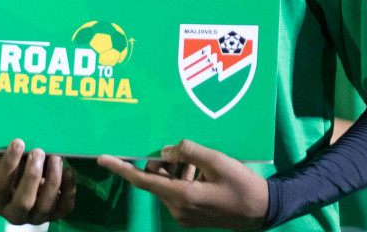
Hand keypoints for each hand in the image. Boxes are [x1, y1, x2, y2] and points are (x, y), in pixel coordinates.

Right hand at [0, 139, 75, 222]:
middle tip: (38, 151)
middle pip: (23, 201)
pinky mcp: (55, 216)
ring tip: (56, 158)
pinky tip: (69, 171)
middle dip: (31, 176)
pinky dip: (68, 190)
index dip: (8, 164)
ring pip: (46, 205)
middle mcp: (15, 215)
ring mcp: (37, 218)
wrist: (24, 195)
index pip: (0, 185)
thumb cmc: (10, 176)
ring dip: (52, 180)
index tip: (18, 142)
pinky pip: (64, 207)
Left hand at [98, 140, 268, 229]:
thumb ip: (189, 152)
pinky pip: (178, 192)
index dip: (122, 168)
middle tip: (190, 155)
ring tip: (204, 164)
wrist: (263, 211)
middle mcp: (178, 209)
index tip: (103, 158)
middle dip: (166, 163)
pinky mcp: (191, 216)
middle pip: (157, 179)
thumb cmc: (242, 185)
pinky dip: (185, 178)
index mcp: (182, 196)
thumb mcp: (217, 161)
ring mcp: (184, 215)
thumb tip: (165, 151)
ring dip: (179, 170)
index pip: (143, 181)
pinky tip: (204, 172)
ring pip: (168, 184)